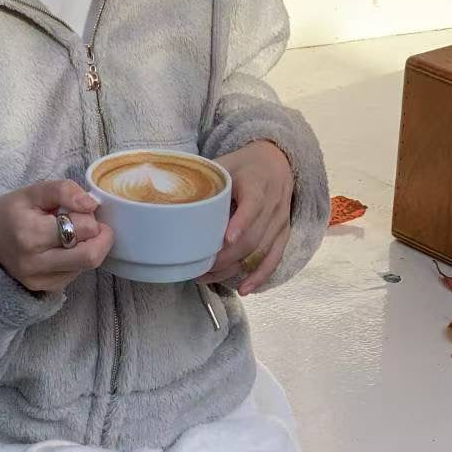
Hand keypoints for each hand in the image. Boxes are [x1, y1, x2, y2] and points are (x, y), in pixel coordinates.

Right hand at [0, 180, 112, 293]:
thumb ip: (64, 190)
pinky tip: (64, 249)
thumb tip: (92, 204)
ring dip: (88, 247)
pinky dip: (77, 259)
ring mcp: (40, 279)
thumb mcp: (33, 191)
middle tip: (93, 225)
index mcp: (31, 234)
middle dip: (101, 238)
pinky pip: (75, 274)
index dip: (89, 215)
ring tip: (71, 234)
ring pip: (86, 266)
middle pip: (90, 256)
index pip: (84, 228)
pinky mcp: (45, 288)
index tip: (78, 209)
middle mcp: (35, 262)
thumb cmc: (11, 212)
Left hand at [203, 141, 293, 293]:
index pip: (253, 204)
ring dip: (233, 268)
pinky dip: (259, 276)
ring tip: (206, 277)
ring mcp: (280, 221)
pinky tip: (244, 290)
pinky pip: (274, 259)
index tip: (226, 239)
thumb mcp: (224, 165)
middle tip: (199, 265)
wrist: (277, 161)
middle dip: (226, 257)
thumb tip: (168, 197)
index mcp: (257, 183)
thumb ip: (204, 180)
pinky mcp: (283, 234)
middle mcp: (273, 204)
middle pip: (253, 237)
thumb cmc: (244, 165)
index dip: (241, 222)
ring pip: (260, 252)